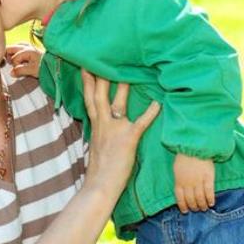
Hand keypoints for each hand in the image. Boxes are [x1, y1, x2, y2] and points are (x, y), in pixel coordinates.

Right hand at [5, 43, 42, 77]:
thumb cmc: (44, 67)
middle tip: (9, 63)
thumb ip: (21, 71)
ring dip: (12, 52)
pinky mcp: (31, 48)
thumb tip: (11, 73)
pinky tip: (18, 56)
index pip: (14, 57)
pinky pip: (21, 46)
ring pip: (16, 46)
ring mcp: (29, 46)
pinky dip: (17, 51)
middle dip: (8, 55)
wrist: (55, 65)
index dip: (14, 65)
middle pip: (12, 47)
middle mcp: (27, 46)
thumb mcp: (32, 70)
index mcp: (27, 51)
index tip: (16, 71)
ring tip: (12, 60)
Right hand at [82, 70, 159, 200]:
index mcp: (95, 125)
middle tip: (102, 56)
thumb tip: (105, 126)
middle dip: (100, 75)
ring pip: (117, 103)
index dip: (88, 81)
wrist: (100, 187)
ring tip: (129, 70)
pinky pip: (140, 123)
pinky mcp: (128, 139)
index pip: (89, 98)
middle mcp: (102, 124)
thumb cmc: (100, 171)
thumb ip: (102, 133)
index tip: (86, 65)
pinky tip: (157, 103)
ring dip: (123, 86)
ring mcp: (115, 130)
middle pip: (99, 94)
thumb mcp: (98, 146)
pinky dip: (150, 113)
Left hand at [173, 153, 214, 212]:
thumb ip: (179, 179)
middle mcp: (188, 183)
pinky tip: (212, 203)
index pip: (180, 198)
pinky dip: (210, 199)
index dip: (183, 205)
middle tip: (197, 209)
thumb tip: (181, 189)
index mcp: (179, 181)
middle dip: (193, 206)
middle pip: (190, 199)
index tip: (185, 211)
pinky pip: (209, 192)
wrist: (195, 146)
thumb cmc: (185, 156)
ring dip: (202, 205)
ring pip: (200, 198)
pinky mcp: (208, 178)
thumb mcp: (177, 168)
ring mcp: (198, 181)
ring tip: (204, 208)